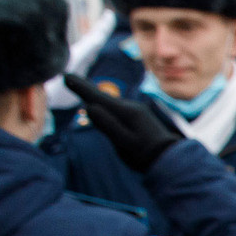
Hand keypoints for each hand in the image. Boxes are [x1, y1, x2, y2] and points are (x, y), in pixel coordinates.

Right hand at [62, 72, 183, 172]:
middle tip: (69, 78)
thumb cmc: (145, 154)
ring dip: (95, 96)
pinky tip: (100, 104)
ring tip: (80, 87)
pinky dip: (105, 105)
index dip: (81, 87)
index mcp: (126, 112)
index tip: (65, 76)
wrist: (170, 159)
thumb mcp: (125, 143)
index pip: (97, 97)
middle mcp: (130, 107)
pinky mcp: (138, 117)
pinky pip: (117, 109)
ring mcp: (135, 111)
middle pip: (102, 97)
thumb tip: (90, 107)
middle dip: (85, 89)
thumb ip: (108, 125)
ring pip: (110, 104)